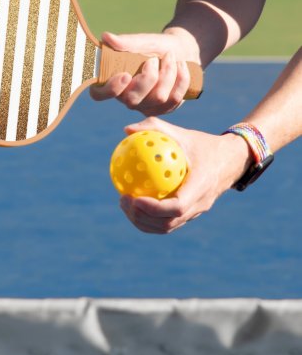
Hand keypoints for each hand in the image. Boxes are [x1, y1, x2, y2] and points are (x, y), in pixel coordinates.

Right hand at [90, 30, 198, 115]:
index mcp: (113, 81)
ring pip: (157, 98)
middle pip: (132, 100)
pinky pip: (174, 99)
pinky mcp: (164, 109)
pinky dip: (180, 78)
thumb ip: (125, 42)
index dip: (110, 89)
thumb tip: (106, 37)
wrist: (181, 51)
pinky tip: (181, 66)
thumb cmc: (155, 46)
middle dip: (149, 77)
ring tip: (170, 57)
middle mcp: (126, 98)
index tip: (125, 75)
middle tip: (154, 59)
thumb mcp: (142, 42)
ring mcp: (145, 106)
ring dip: (168, 73)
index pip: (99, 94)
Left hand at [118, 117, 252, 233]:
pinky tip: (133, 203)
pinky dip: (149, 218)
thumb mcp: (182, 133)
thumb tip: (126, 130)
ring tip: (124, 204)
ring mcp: (196, 212)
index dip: (154, 208)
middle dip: (142, 217)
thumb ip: (155, 128)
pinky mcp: (191, 214)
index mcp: (201, 186)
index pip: (177, 206)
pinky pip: (168, 222)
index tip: (134, 198)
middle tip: (123, 200)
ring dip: (143, 221)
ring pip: (167, 227)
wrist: (231, 160)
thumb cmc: (203, 144)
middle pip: (168, 223)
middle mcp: (200, 204)